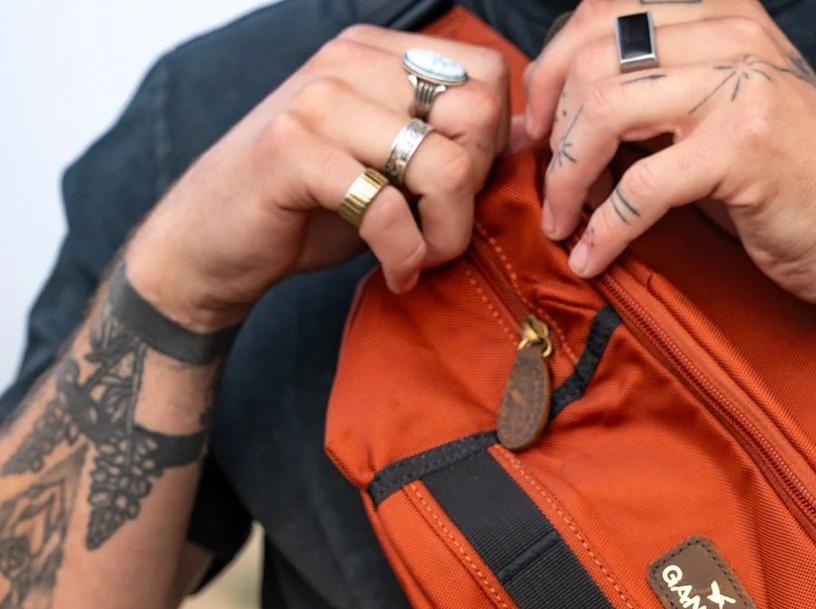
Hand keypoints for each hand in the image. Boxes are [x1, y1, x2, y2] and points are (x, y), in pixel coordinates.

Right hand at [125, 26, 512, 330]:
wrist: (209, 244)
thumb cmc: (308, 208)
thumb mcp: (392, 169)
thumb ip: (450, 145)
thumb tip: (528, 138)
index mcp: (376, 54)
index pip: (489, 75)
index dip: (493, 141)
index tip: (460, 188)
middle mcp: (347, 62)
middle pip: (478, 113)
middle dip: (476, 188)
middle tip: (440, 229)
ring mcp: (316, 101)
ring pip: (444, 163)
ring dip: (446, 231)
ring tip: (418, 254)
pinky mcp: (291, 152)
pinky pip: (389, 207)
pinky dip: (404, 253)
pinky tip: (394, 270)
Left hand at [520, 0, 815, 328]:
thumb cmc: (799, 188)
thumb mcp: (729, 112)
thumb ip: (663, 89)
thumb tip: (566, 106)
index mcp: (727, 13)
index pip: (605, 11)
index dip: (553, 66)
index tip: (539, 123)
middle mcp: (735, 34)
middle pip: (593, 57)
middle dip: (550, 123)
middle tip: (540, 174)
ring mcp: (741, 87)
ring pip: (604, 112)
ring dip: (567, 175)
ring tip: (561, 218)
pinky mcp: (742, 150)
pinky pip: (639, 185)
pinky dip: (603, 227)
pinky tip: (593, 254)